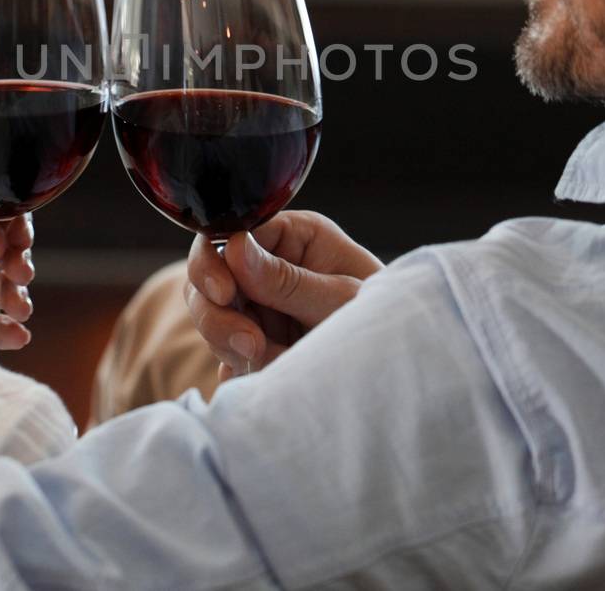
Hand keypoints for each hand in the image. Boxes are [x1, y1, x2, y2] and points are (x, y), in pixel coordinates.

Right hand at [186, 210, 381, 379]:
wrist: (396, 373)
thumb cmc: (381, 324)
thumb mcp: (341, 300)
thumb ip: (288, 281)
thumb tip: (234, 248)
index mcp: (295, 236)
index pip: (232, 231)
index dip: (215, 260)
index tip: (225, 294)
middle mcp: (270, 265)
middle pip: (208, 275)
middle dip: (218, 313)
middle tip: (250, 344)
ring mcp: (258, 305)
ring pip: (211, 315)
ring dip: (231, 343)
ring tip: (273, 359)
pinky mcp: (254, 340)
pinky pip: (224, 352)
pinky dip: (239, 366)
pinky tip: (271, 371)